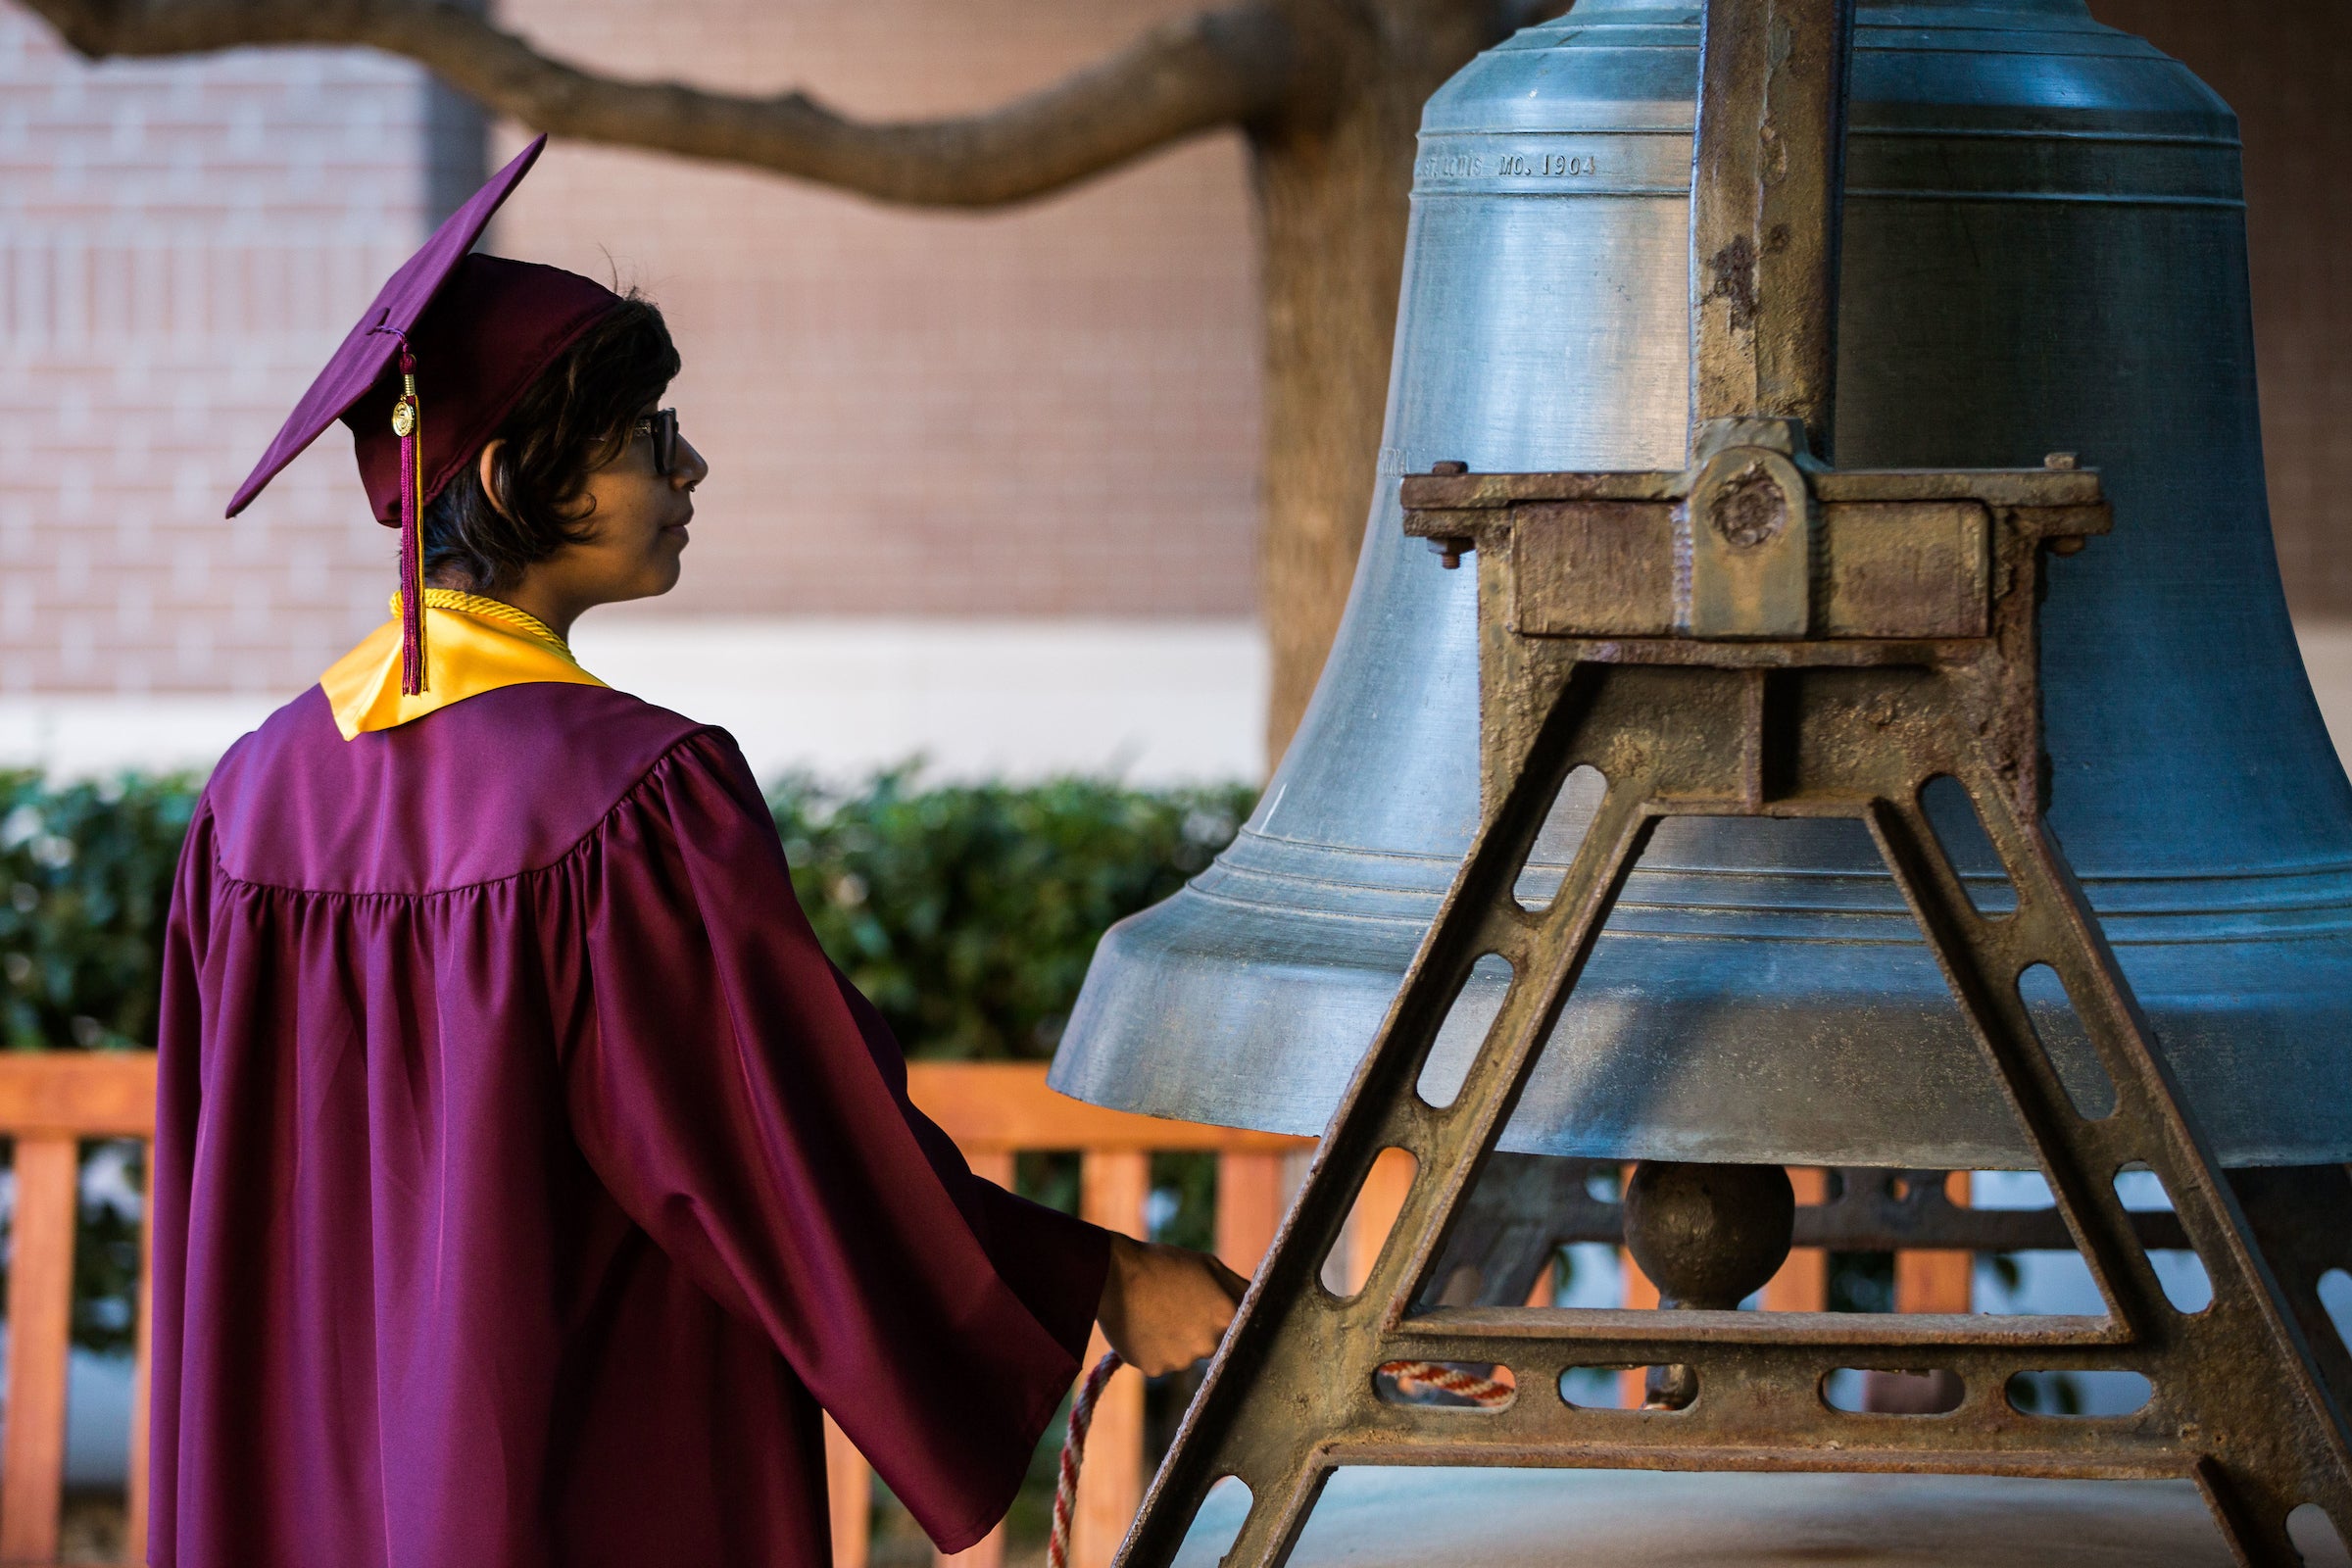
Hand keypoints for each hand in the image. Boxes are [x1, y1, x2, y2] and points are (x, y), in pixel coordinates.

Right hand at [1095, 1235, 1247, 1375]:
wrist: (1114, 1274)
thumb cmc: (1164, 1264)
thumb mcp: (1210, 1266)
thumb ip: (1241, 1289)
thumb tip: (1265, 1300)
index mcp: (1227, 1316)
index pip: (1241, 1331)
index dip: (1226, 1321)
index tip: (1213, 1313)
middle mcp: (1208, 1344)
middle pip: (1211, 1344)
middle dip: (1199, 1329)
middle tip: (1177, 1305)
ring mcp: (1181, 1360)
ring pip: (1185, 1354)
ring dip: (1175, 1339)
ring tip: (1156, 1312)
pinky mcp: (1155, 1369)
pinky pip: (1160, 1362)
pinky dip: (1154, 1349)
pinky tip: (1143, 1325)